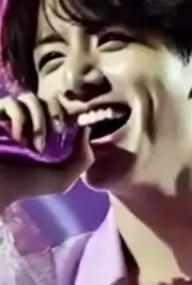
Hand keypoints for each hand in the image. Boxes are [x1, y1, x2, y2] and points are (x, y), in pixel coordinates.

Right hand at [0, 92, 91, 207]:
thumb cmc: (24, 186)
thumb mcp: (61, 179)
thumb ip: (81, 160)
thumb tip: (87, 129)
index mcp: (49, 134)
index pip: (64, 111)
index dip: (71, 113)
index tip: (77, 125)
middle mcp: (31, 121)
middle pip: (50, 100)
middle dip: (56, 116)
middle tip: (56, 135)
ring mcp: (13, 116)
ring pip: (32, 98)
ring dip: (38, 119)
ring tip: (34, 146)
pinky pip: (12, 103)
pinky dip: (20, 119)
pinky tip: (18, 139)